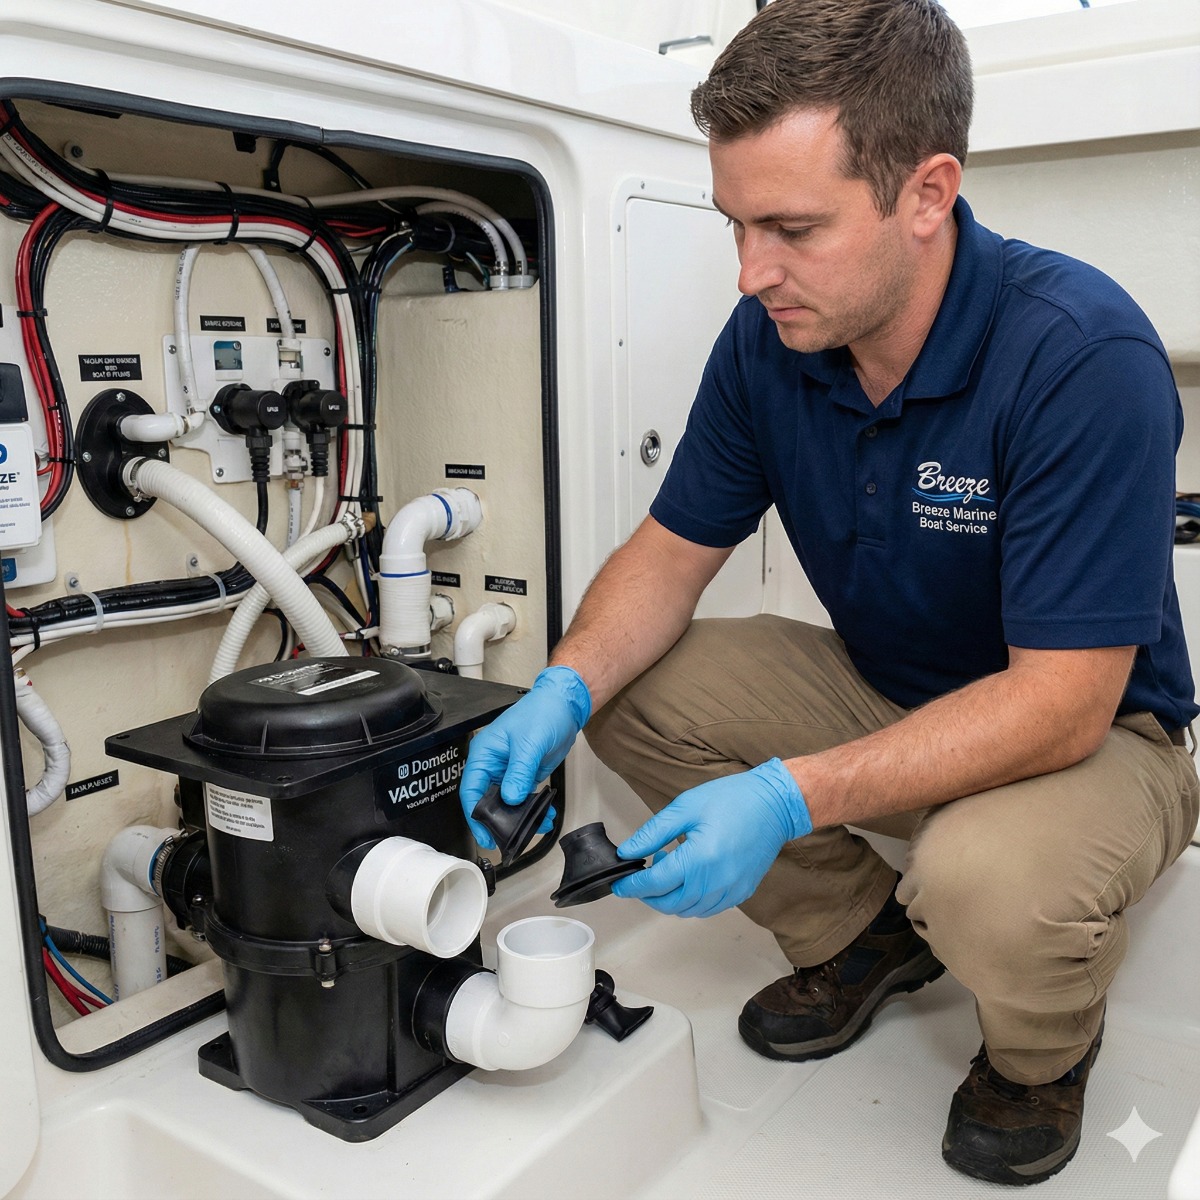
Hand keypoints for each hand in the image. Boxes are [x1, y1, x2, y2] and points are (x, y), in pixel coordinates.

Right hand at [459, 665, 591, 848]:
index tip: (484, 834)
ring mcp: (509, 772)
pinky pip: (523, 799)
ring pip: (507, 803)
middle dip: (499, 821)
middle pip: (487, 800)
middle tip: (509, 839)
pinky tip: (544, 816)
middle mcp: (493, 765)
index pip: (471, 789)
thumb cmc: (542, 713)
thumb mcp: (529, 744)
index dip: (475, 814)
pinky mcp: (524, 776)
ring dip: (520, 818)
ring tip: (535, 828)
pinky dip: (533, 810)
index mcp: (485, 754)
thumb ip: (519, 772)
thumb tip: (511, 798)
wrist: (564, 707)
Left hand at [610, 758, 811, 917]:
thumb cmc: (732, 800)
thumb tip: (628, 852)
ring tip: (670, 868)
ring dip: (671, 898)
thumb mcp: (685, 808)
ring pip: (689, 911)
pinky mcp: (742, 892)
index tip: (619, 884)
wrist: (775, 804)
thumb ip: (654, 833)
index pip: (655, 884)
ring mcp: (731, 891)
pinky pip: (709, 908)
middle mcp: (715, 882)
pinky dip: (692, 901)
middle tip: (643, 874)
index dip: (633, 886)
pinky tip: (690, 878)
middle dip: (649, 895)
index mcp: (699, 860)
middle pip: (670, 904)